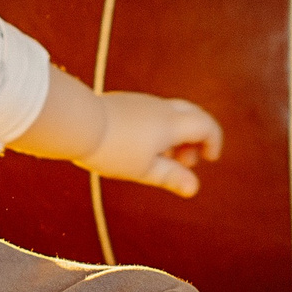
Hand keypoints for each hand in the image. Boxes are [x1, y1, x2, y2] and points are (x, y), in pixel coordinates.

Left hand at [78, 92, 222, 196]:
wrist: (77, 122)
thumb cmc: (112, 149)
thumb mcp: (144, 169)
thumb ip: (171, 177)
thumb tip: (194, 188)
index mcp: (171, 123)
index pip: (206, 125)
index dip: (214, 141)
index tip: (210, 159)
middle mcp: (160, 108)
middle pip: (192, 115)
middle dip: (197, 137)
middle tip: (187, 161)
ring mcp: (142, 102)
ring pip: (172, 114)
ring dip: (177, 135)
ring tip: (162, 159)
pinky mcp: (126, 103)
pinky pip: (154, 112)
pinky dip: (160, 129)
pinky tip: (142, 147)